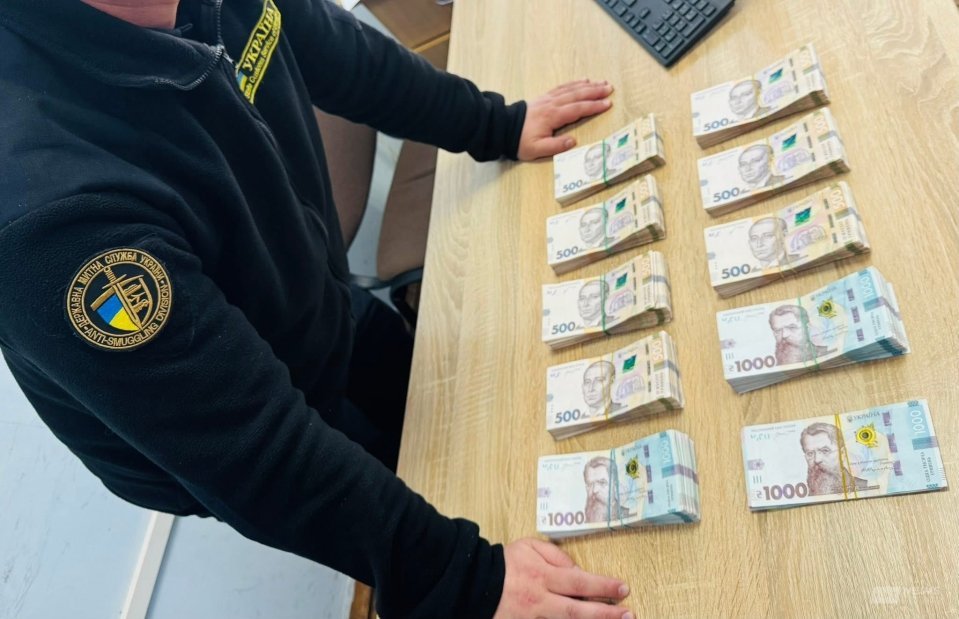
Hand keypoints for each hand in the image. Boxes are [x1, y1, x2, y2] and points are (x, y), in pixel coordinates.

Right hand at [492, 538, 632, 618]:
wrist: (473, 583)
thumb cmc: (505, 562)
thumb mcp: (529, 547)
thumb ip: (556, 555)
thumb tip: (577, 570)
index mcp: (542, 575)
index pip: (579, 581)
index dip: (603, 586)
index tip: (624, 588)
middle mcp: (540, 600)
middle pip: (577, 610)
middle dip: (606, 614)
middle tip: (629, 615)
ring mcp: (532, 618)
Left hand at [517, 79, 613, 161]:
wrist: (502, 128)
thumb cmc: (519, 141)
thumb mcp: (536, 149)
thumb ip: (556, 146)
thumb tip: (573, 141)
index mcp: (553, 116)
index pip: (578, 109)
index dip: (594, 106)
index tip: (607, 104)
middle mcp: (552, 104)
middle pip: (577, 95)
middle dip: (595, 92)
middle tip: (610, 88)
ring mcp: (548, 99)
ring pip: (571, 89)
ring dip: (588, 85)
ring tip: (602, 82)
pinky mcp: (544, 97)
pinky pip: (562, 87)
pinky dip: (574, 83)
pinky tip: (583, 81)